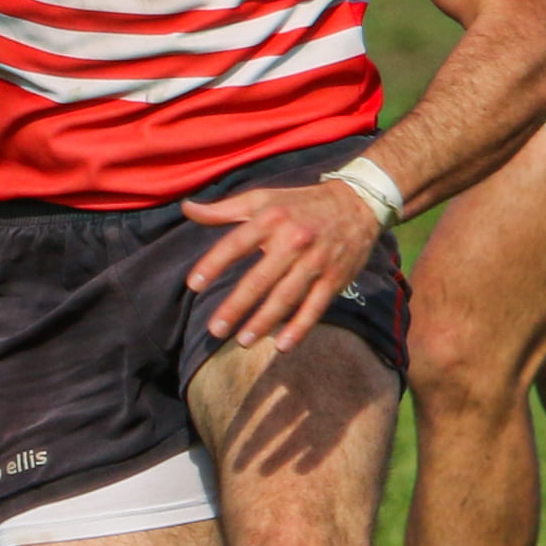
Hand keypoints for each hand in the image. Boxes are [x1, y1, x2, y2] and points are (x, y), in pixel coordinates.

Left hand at [184, 181, 380, 352]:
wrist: (358, 203)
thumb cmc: (300, 203)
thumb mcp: (262, 199)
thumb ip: (223, 209)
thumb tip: (187, 208)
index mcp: (271, 219)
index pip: (235, 244)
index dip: (213, 264)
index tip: (193, 286)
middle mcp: (293, 241)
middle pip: (259, 279)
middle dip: (235, 307)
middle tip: (215, 330)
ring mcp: (315, 262)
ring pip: (285, 297)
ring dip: (263, 322)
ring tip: (241, 341)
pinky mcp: (334, 279)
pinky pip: (315, 308)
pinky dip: (299, 328)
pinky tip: (281, 346)